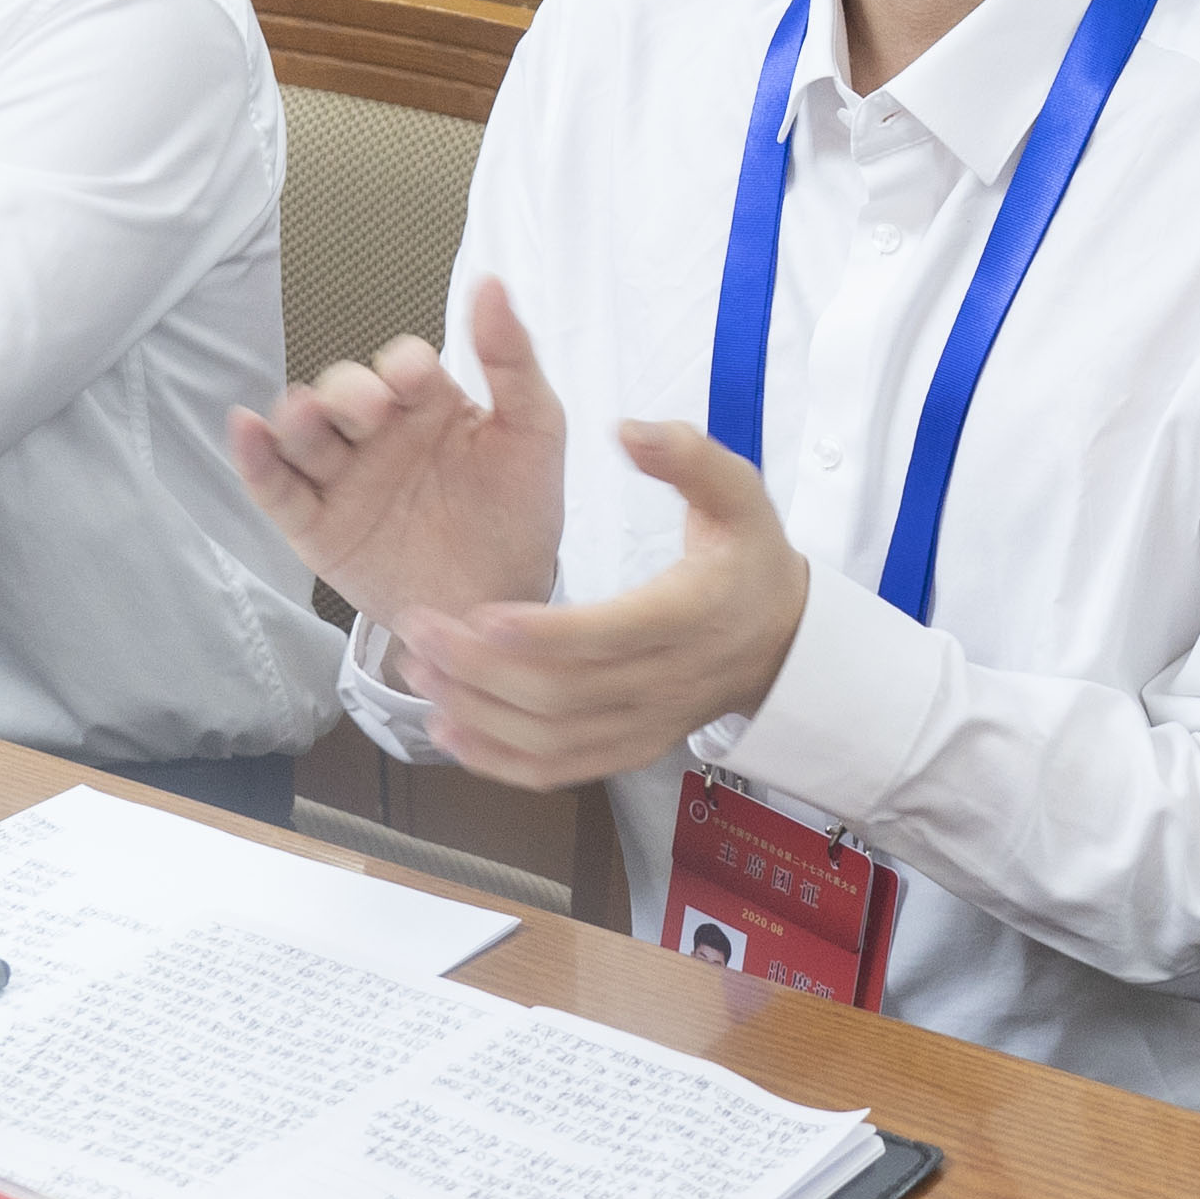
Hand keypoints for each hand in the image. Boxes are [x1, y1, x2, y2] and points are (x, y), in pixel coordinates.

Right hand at [231, 274, 569, 624]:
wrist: (502, 600)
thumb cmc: (519, 513)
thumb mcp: (534, 432)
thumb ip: (513, 361)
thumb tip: (491, 285)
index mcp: (427, 403)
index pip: (402, 366)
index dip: (403, 366)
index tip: (415, 377)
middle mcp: (378, 433)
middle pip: (342, 393)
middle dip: (347, 394)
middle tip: (369, 410)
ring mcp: (343, 478)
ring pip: (303, 435)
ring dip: (297, 419)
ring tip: (302, 415)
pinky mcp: (316, 526)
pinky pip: (276, 490)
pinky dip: (254, 460)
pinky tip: (245, 433)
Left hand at [387, 418, 813, 787]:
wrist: (780, 641)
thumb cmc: (749, 559)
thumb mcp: (737, 492)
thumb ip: (687, 456)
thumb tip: (628, 430)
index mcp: (690, 615)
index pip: (610, 636)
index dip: (542, 634)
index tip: (481, 612)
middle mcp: (667, 681)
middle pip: (564, 694)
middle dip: (480, 669)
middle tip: (419, 629)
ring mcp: (646, 724)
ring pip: (551, 739)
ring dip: (477, 713)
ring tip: (420, 670)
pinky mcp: (628, 749)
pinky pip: (558, 768)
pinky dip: (498, 759)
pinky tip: (448, 730)